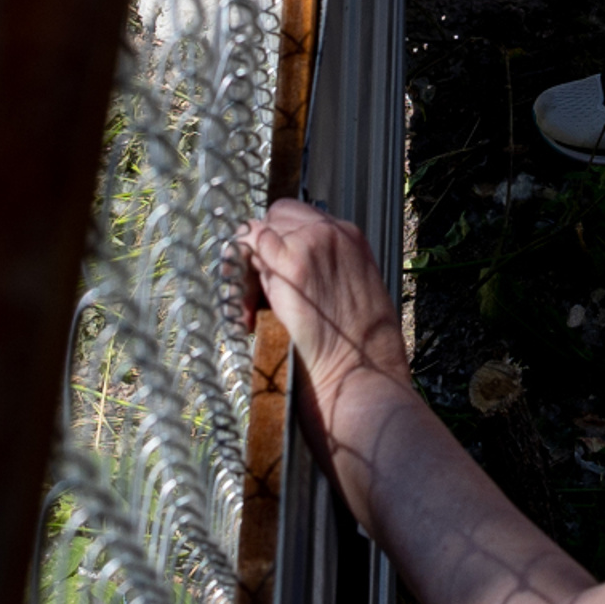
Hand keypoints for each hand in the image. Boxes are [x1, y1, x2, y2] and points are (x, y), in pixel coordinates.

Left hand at [232, 201, 409, 420]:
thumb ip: (328, 278)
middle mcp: (333, 233)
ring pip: (256, 232)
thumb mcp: (355, 301)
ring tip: (252, 315)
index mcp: (352, 241)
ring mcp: (313, 244)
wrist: (367, 386)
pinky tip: (247, 314)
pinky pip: (247, 248)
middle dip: (260, 253)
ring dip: (246, 270)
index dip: (278, 247)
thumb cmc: (362, 361)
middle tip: (256, 302)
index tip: (271, 284)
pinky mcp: (292, 265)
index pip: (300, 220)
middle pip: (276, 218)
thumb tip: (292, 281)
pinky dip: (238, 277)